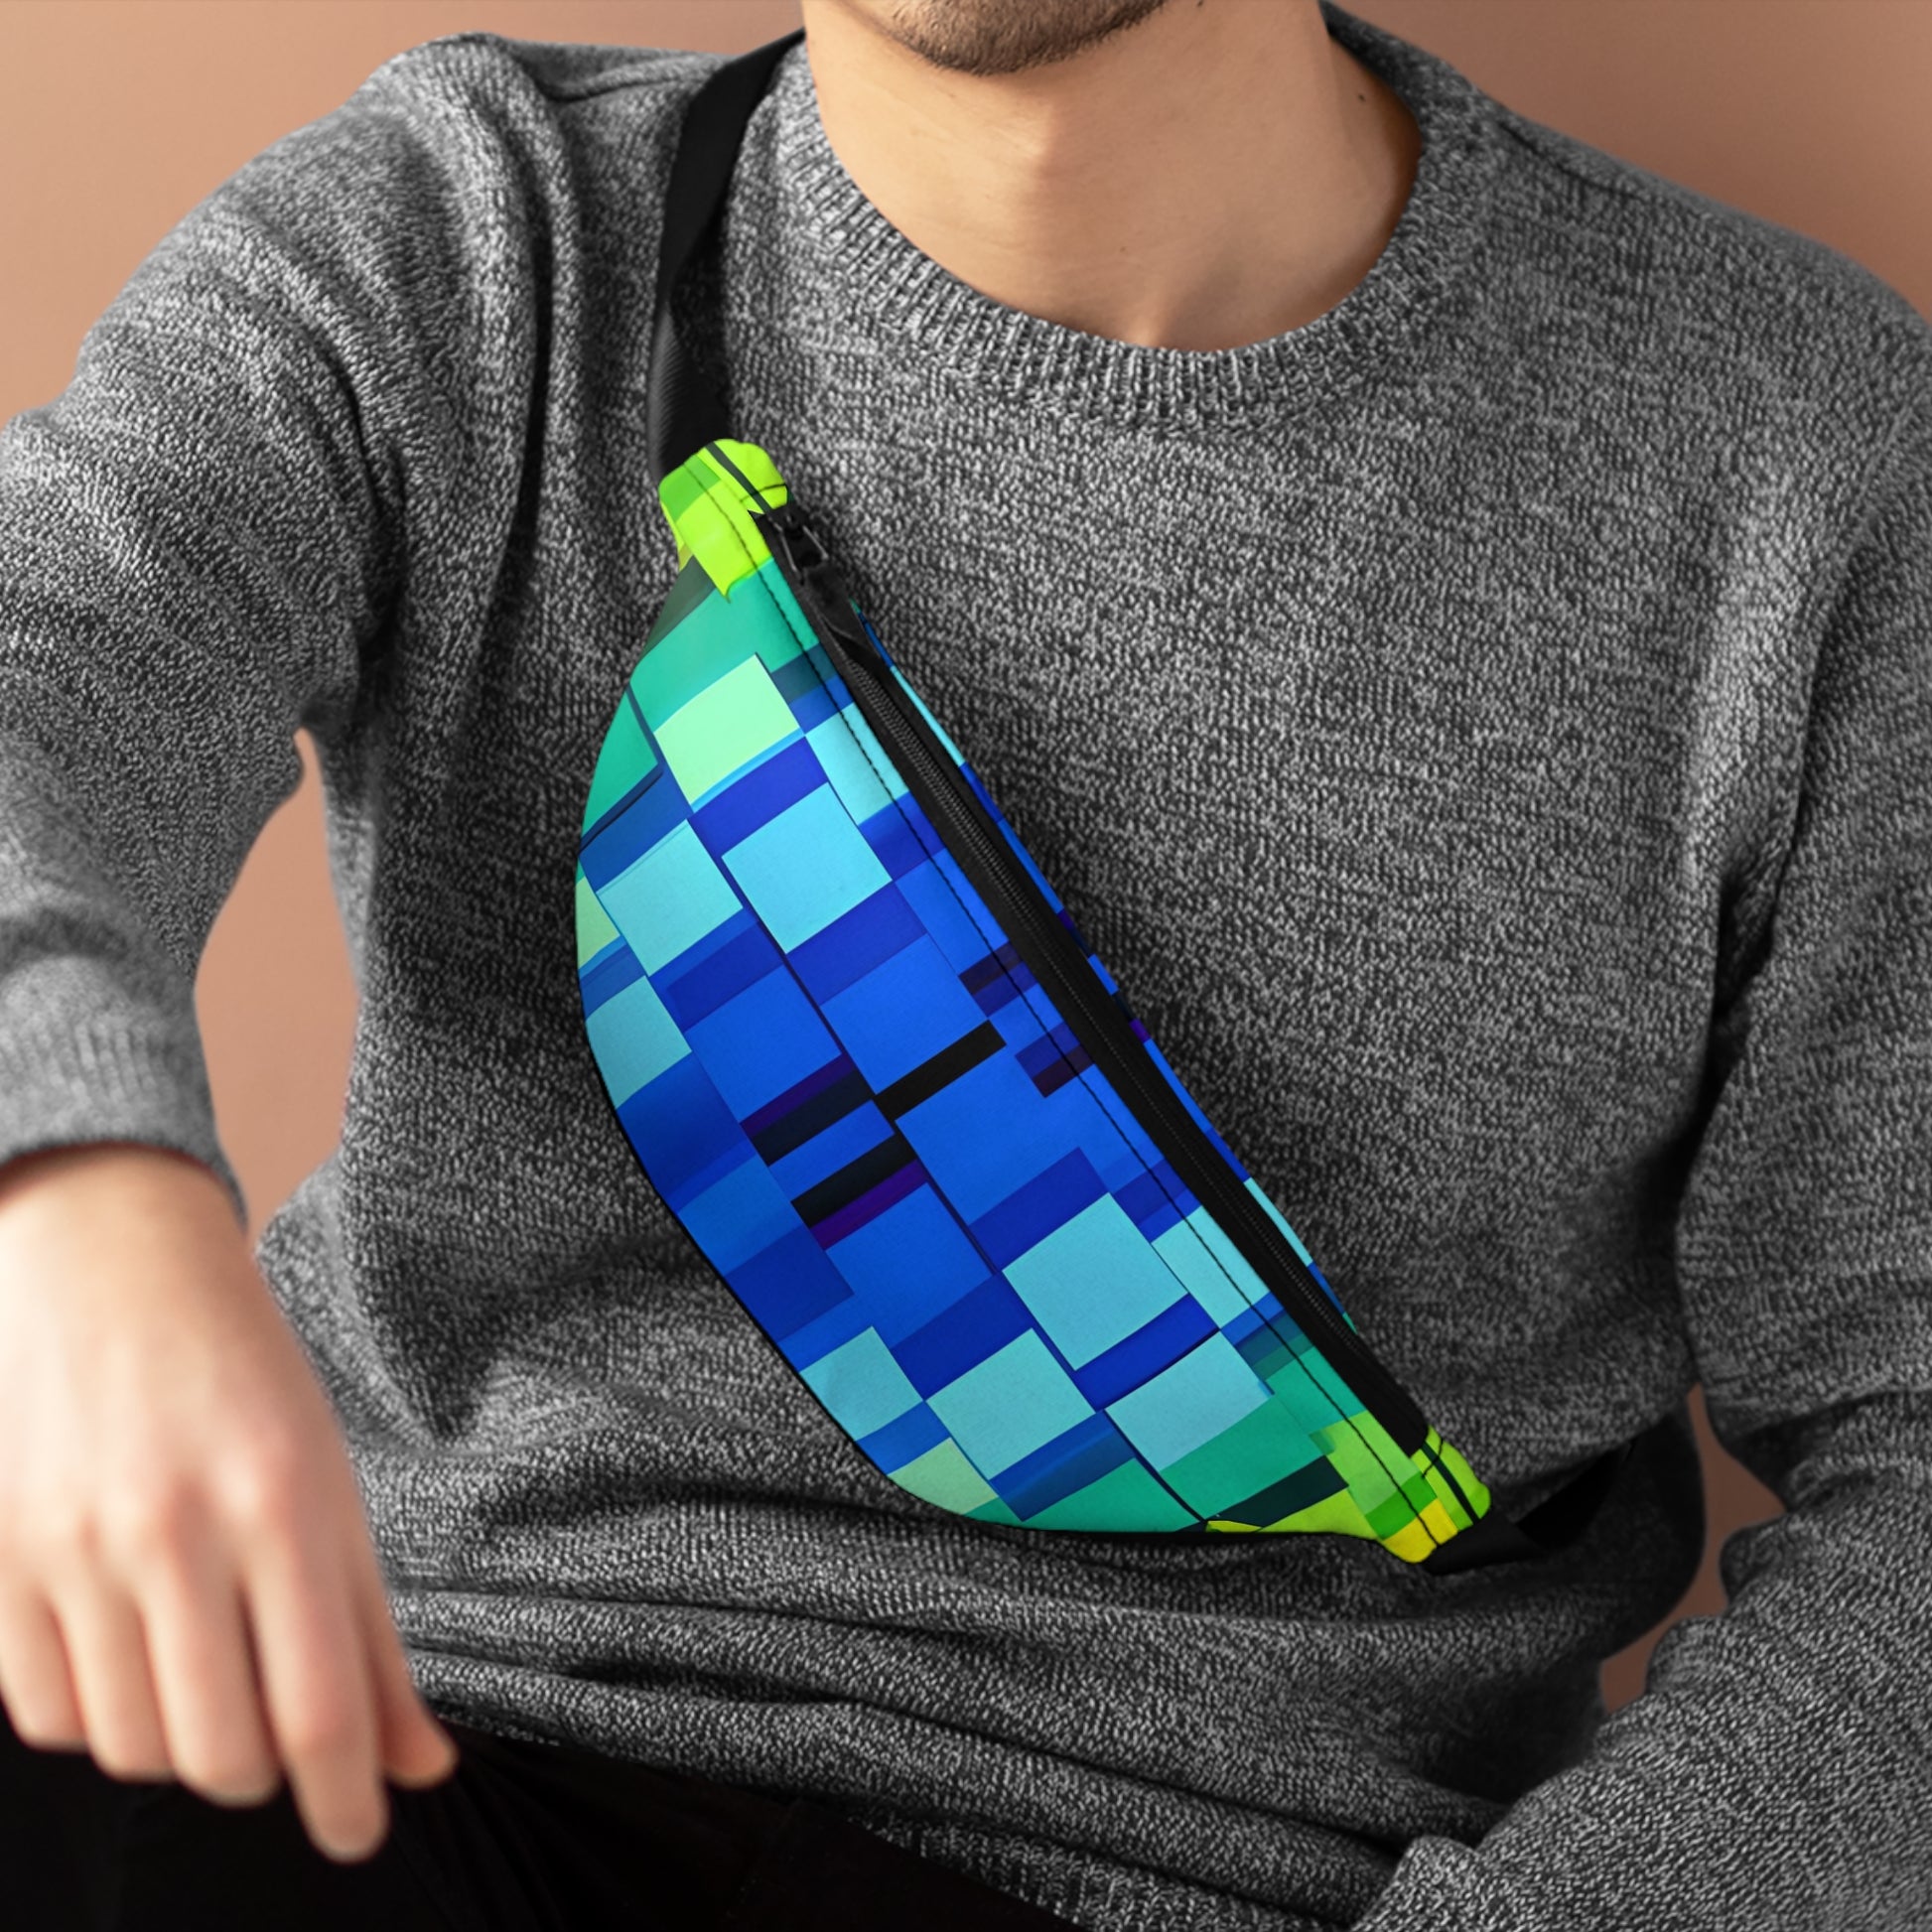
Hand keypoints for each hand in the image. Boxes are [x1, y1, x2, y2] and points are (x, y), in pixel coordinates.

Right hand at [0, 1141, 458, 1861]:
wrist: (113, 1269)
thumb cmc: (246, 1381)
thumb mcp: (335, 1488)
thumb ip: (372, 1636)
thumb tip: (421, 1767)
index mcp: (284, 1503)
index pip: (319, 1707)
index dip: (345, 1800)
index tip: (360, 1831)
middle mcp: (177, 1532)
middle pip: (222, 1754)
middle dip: (264, 1773)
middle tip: (279, 1728)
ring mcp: (75, 1552)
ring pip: (133, 1750)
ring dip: (184, 1746)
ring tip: (207, 1678)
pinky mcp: (0, 1569)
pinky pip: (49, 1717)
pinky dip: (102, 1716)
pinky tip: (133, 1656)